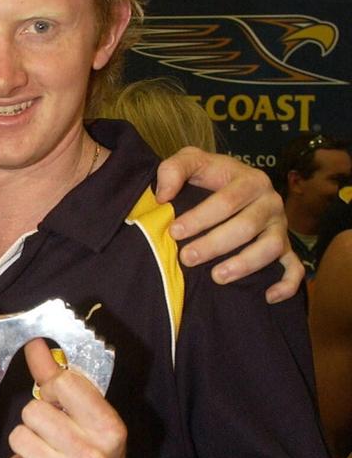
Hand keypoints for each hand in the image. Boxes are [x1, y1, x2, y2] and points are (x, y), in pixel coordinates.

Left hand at [2, 340, 126, 457]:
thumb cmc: (94, 450)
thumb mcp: (89, 414)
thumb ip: (59, 377)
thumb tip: (34, 344)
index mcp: (108, 428)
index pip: (64, 383)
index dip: (53, 388)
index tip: (57, 400)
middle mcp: (91, 457)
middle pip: (32, 411)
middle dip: (37, 418)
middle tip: (52, 431)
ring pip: (18, 436)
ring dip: (26, 442)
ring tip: (45, 452)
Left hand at [155, 147, 298, 302]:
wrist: (232, 181)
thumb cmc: (209, 174)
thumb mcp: (191, 160)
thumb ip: (173, 169)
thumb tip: (163, 195)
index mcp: (250, 180)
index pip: (227, 201)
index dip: (200, 218)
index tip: (175, 232)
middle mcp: (271, 202)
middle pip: (246, 227)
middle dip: (214, 245)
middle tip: (187, 258)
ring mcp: (280, 226)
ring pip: (270, 248)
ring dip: (244, 265)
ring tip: (216, 277)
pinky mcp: (286, 247)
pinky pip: (293, 268)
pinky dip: (286, 284)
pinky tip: (267, 297)